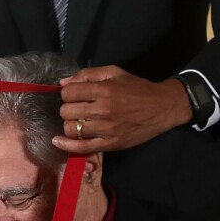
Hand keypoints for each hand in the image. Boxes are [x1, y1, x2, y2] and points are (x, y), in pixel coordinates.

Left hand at [55, 66, 191, 153]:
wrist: (162, 107)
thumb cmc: (137, 88)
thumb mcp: (114, 73)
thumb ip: (87, 75)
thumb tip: (63, 83)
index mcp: (104, 90)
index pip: (68, 93)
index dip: (68, 93)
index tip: (75, 95)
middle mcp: (103, 109)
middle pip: (66, 111)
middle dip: (68, 108)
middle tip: (78, 108)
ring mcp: (106, 129)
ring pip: (71, 129)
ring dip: (70, 124)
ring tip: (79, 120)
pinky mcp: (110, 144)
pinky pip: (82, 148)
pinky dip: (66, 146)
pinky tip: (57, 141)